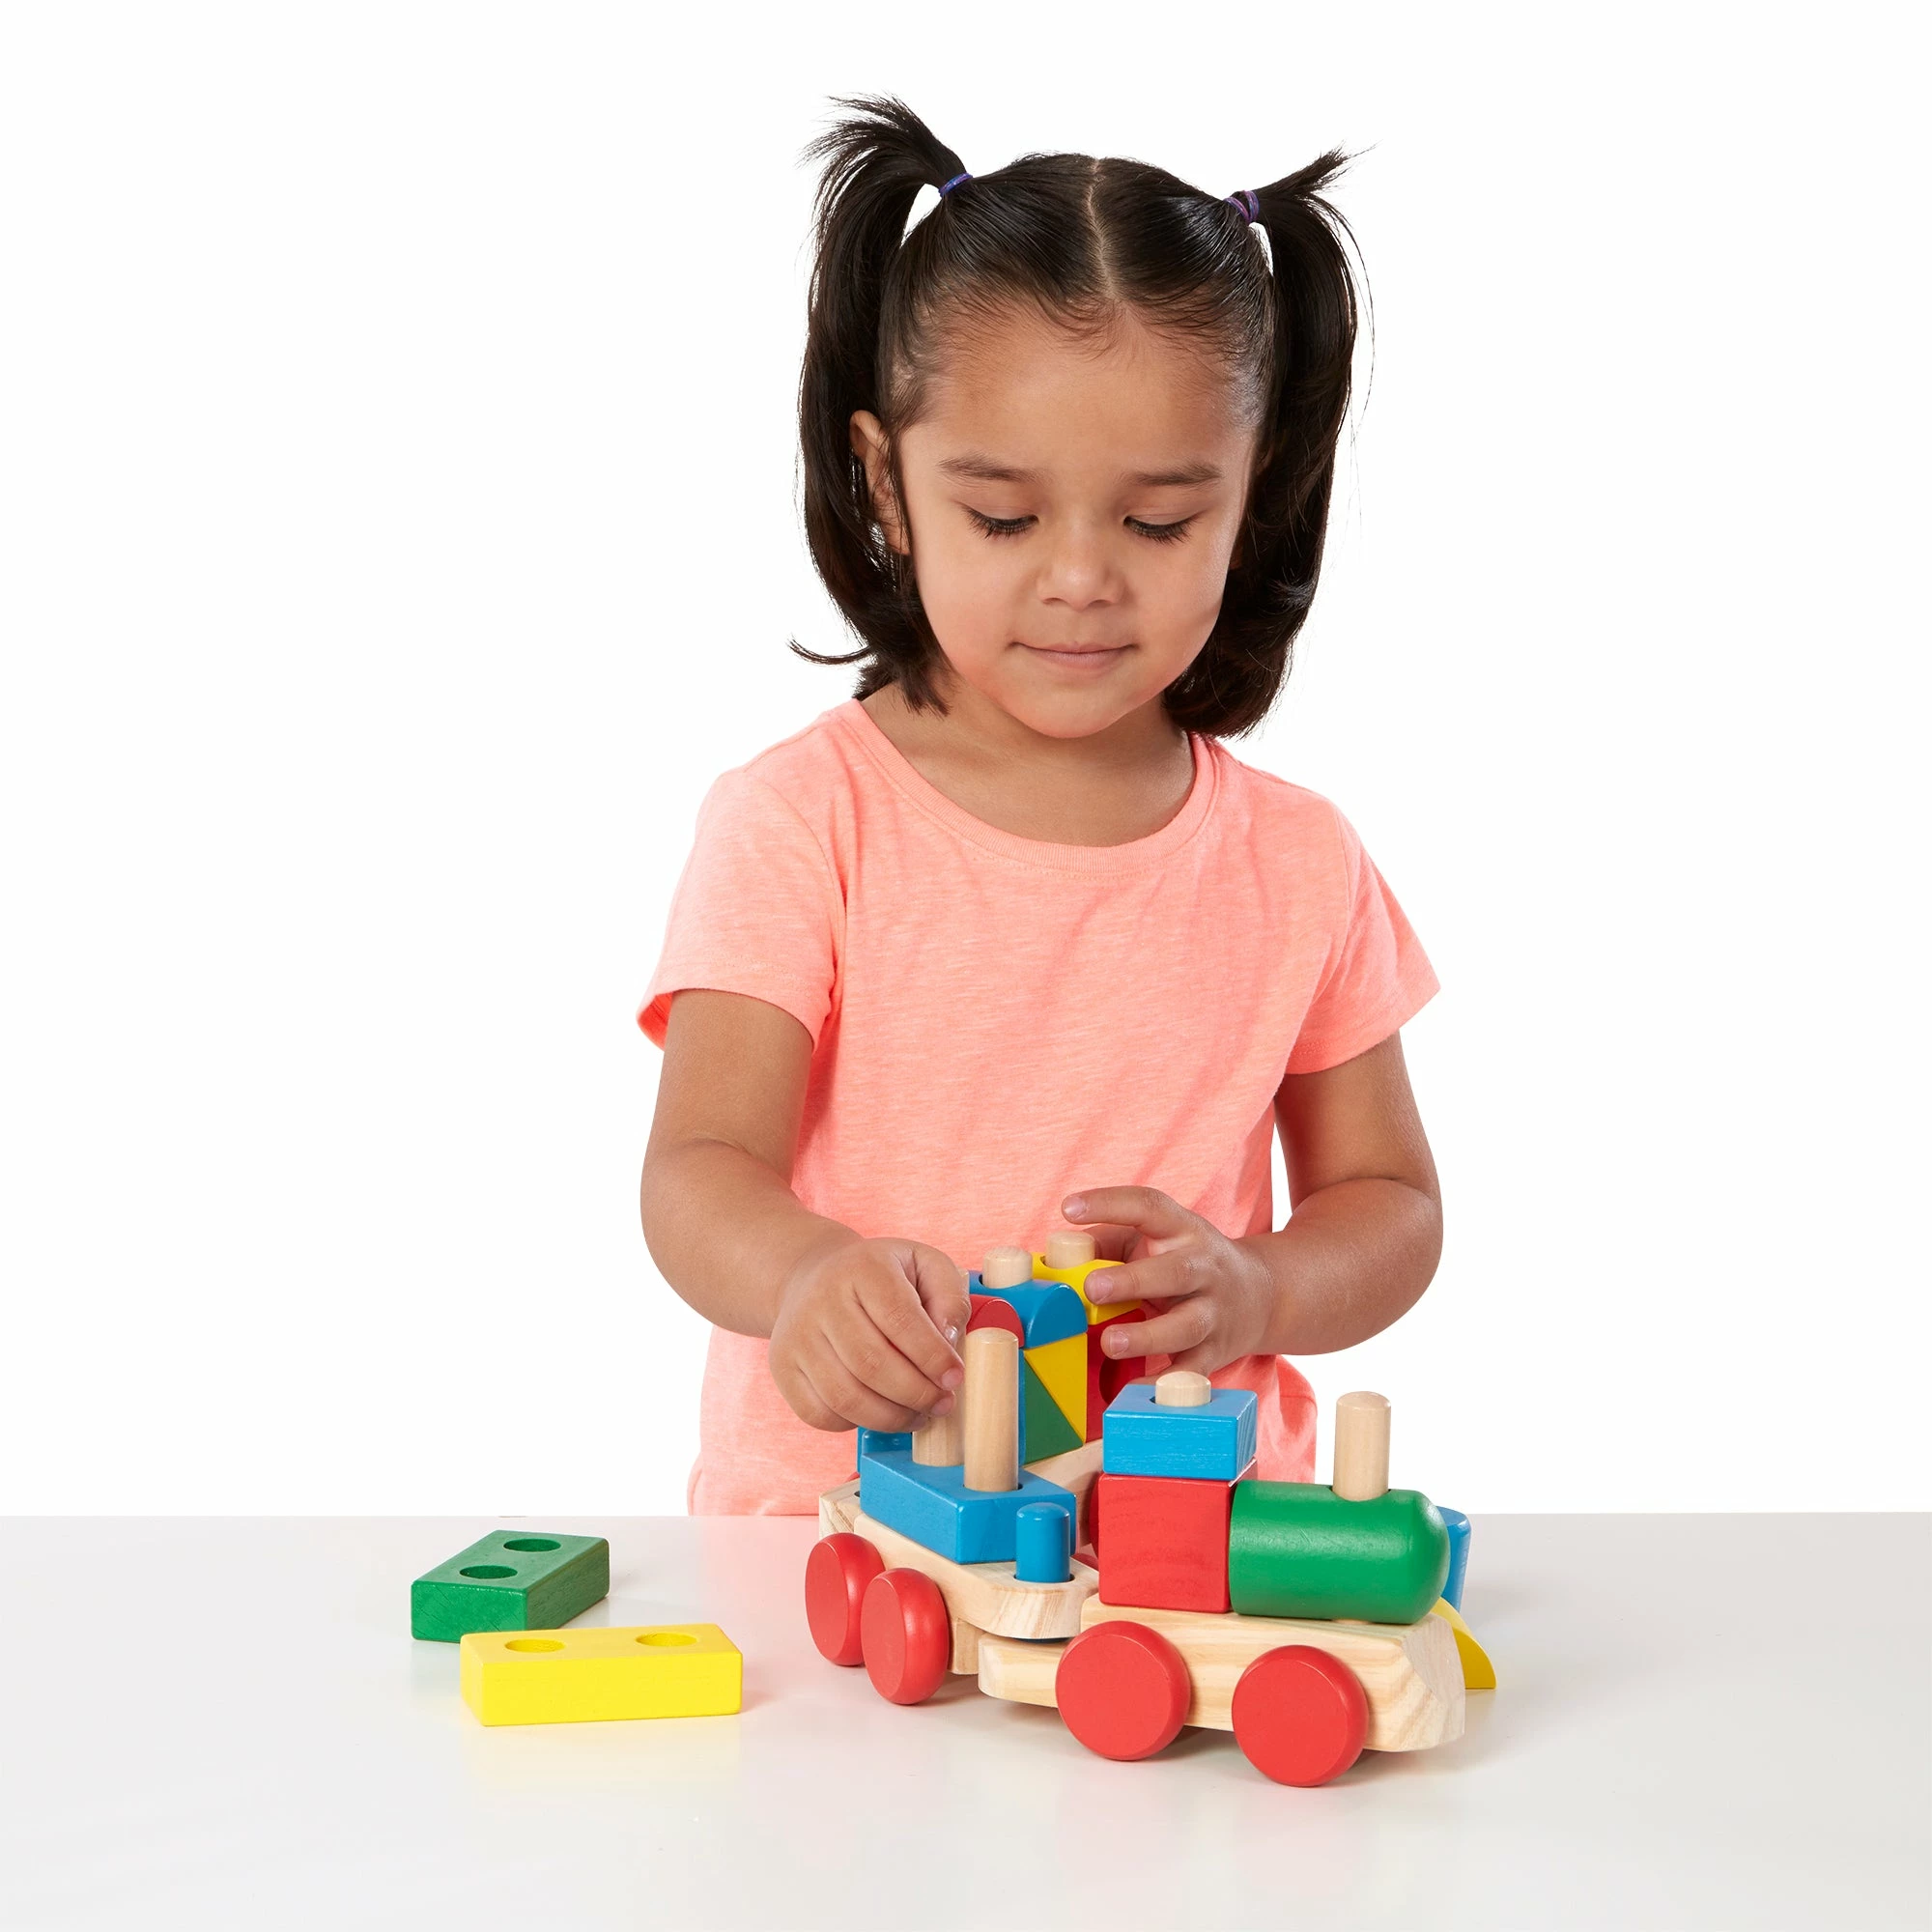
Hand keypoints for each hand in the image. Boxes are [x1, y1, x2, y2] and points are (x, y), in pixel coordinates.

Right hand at [769, 1235, 971, 1433]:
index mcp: (863, 1268)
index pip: (900, 1319)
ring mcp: (797, 1336)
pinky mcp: (783, 1367)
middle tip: (942, 1404)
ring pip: (845, 1396)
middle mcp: (822, 1300)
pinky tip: (881, 1413)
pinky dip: (856, 1423)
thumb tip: (950, 1340)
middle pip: (872, 1364)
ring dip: (891, 1417)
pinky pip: (819, 1413)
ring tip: (918, 1415)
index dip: (933, 1356)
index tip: (954, 1378)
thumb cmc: (878, 1276)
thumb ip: (948, 1295)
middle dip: (916, 1394)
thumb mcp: (922, 1263)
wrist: (812, 1275)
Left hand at [1060, 1188, 1276, 1375]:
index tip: (1069, 1208)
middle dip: (1132, 1281)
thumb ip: (1108, 1242)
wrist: (1261, 1295)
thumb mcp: (1155, 1238)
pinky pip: (1192, 1371)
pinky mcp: (1216, 1352)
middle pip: (1174, 1271)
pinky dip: (1166, 1385)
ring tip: (1111, 1342)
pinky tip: (1136, 1391)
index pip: (1149, 1206)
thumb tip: (1060, 1256)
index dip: (1109, 1204)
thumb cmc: (1184, 1261)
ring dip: (1148, 1336)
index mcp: (1183, 1230)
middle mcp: (1204, 1268)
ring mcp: (1213, 1312)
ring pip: (1186, 1326)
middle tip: (1092, 1288)